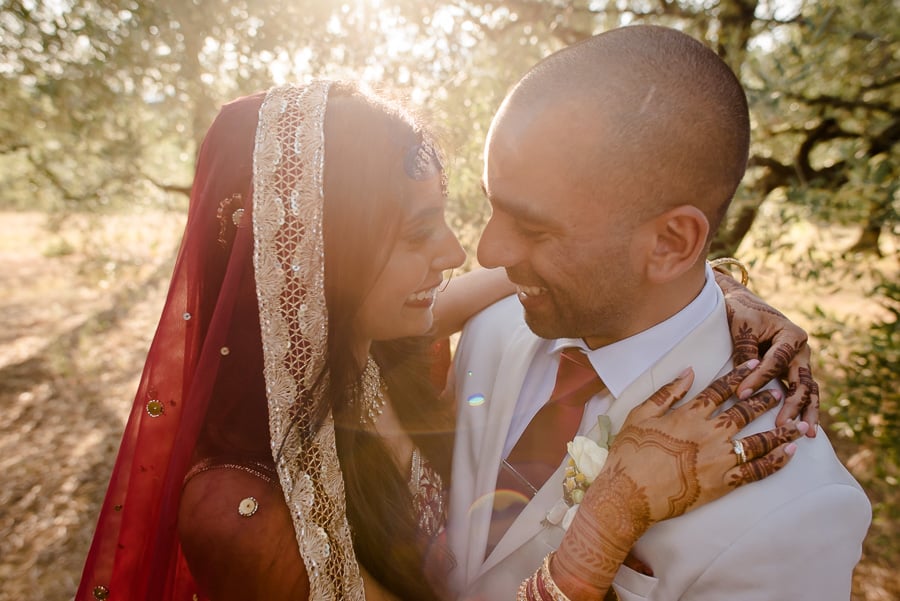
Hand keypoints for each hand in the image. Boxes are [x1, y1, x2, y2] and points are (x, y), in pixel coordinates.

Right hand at [551, 361, 803, 599]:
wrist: (631, 492)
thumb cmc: (631, 452)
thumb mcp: (641, 414)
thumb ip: (668, 392)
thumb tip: (689, 371)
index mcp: (690, 414)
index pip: (721, 389)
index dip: (739, 375)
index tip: (755, 365)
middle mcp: (710, 433)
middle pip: (745, 412)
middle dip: (764, 399)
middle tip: (780, 390)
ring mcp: (720, 459)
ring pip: (758, 441)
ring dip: (778, 430)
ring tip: (793, 422)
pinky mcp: (724, 482)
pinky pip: (757, 471)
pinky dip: (775, 462)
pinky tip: (788, 453)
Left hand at [715, 271, 819, 436]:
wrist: (745, 305)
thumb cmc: (742, 313)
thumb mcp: (742, 326)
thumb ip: (746, 351)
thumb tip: (743, 382)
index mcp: (791, 335)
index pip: (775, 362)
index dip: (758, 379)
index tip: (741, 394)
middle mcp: (801, 351)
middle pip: (801, 381)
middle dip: (793, 405)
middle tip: (782, 425)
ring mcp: (800, 363)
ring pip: (808, 390)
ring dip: (807, 412)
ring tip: (807, 434)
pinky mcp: (793, 372)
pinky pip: (802, 393)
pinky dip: (804, 409)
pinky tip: (806, 429)